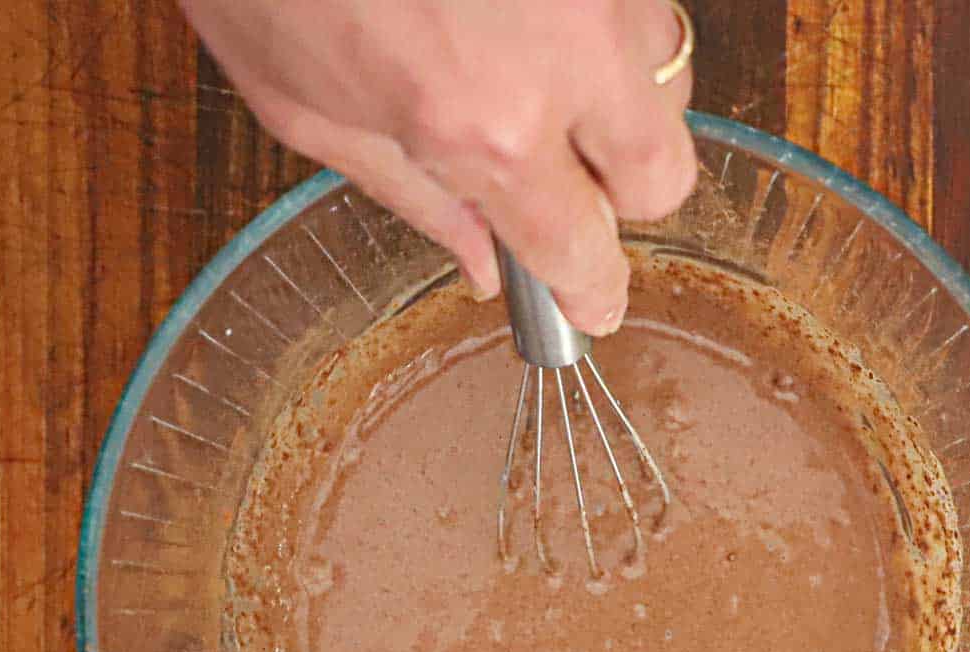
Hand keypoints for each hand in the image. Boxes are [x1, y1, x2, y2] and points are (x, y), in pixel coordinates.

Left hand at [179, 0, 696, 334]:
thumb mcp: (303, 109)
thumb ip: (413, 198)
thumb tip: (484, 265)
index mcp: (484, 126)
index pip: (581, 246)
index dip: (591, 291)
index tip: (592, 304)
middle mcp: (564, 53)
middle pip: (666, 172)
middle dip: (623, 195)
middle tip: (562, 183)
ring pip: (664, 74)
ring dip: (616, 98)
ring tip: (532, 74)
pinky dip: (597, 23)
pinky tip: (528, 13)